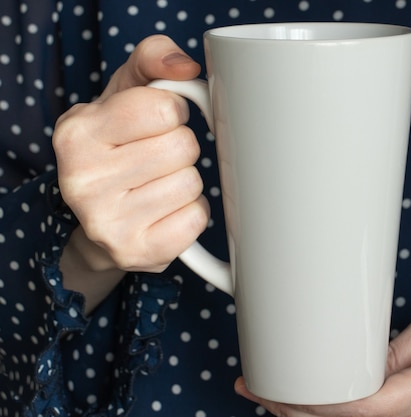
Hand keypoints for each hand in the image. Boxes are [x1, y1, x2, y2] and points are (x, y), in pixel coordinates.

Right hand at [54, 35, 208, 310]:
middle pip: (183, 147)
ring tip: (159, 185)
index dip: (173, 112)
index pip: (164, 108)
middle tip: (158, 158)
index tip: (159, 122)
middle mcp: (82, 180)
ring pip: (192, 183)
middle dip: (181, 148)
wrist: (100, 220)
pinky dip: (191, 213)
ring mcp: (107, 222)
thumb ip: (153, 59)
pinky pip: (196, 219)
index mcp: (77, 132)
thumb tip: (187, 66)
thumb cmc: (119, 146)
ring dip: (187, 181)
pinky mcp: (136, 252)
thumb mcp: (124, 92)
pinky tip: (166, 211)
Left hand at [235, 296, 410, 416]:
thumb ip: (403, 345)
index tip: (276, 392)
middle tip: (261, 391)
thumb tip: (364, 363)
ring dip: (321, 416)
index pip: (362, 409)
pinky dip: (351, 416)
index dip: (313, 406)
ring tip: (280, 395)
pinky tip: (326, 405)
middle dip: (303, 413)